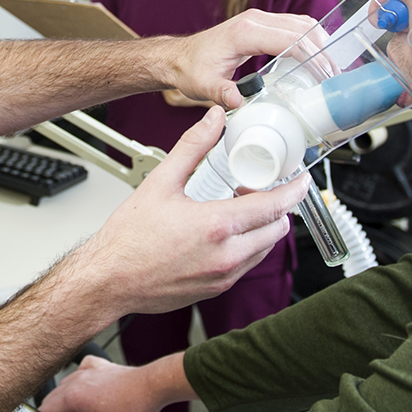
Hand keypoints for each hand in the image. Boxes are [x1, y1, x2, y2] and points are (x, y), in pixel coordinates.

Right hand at [42, 353, 191, 411]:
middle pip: (52, 401)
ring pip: (65, 388)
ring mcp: (86, 371)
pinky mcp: (98, 367)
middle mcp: (75, 380)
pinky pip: (80, 373)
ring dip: (67, 403)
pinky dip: (80, 385)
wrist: (154, 386)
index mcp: (71, 395)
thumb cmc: (133, 407)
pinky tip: (88, 395)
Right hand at [69, 106, 303, 320]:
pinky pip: (247, 265)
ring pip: (264, 249)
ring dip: (261, 228)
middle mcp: (226, 256)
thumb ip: (193, 148)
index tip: (302, 180)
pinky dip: (246, 246)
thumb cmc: (128, 238)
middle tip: (254, 190)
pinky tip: (222, 232)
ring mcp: (223, 277)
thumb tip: (213, 121)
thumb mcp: (161, 182)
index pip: (273, 207)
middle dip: (275, 207)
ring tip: (235, 209)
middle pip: (276, 229)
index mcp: (216, 226)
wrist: (109, 280)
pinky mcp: (216, 290)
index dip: (294, 191)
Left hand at [169, 11, 316, 107]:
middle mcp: (255, 20)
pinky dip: (309, 38)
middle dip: (322, 51)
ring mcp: (259, 19)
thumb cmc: (191, 68)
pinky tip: (316, 55)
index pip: (290, 40)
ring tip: (330, 67)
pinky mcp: (261, 24)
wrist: (179, 57)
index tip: (324, 74)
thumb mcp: (204, 85)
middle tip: (334, 74)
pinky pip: (293, 25)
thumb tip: (239, 102)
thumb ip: (222, 92)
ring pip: (301, 23)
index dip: (312, 57)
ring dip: (319, 42)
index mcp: (245, 32)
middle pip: (302, 28)